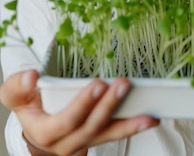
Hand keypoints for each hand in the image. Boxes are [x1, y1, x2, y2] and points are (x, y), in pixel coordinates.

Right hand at [0, 69, 159, 155]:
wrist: (35, 124)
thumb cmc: (28, 104)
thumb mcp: (15, 93)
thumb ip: (19, 86)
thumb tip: (32, 77)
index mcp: (45, 132)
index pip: (66, 121)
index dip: (82, 105)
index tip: (97, 84)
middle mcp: (66, 143)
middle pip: (90, 128)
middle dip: (108, 107)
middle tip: (122, 84)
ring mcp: (84, 142)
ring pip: (107, 135)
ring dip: (129, 124)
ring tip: (149, 115)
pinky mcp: (97, 136)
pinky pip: (115, 133)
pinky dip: (133, 126)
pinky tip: (151, 118)